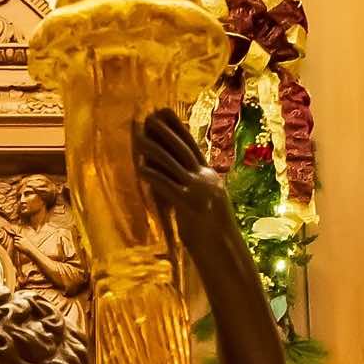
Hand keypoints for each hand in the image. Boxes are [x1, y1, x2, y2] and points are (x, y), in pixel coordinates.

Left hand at [137, 107, 230, 236]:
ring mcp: (198, 191)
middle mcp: (205, 179)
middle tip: (149, 115)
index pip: (192, 146)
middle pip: (182, 149)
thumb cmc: (213, 231)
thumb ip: (196, 186)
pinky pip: (167, 185)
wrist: (224, 251)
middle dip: (164, 131)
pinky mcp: (188, 205)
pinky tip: (140, 167)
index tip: (166, 112)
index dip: (178, 128)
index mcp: (210, 177)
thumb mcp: (208, 202)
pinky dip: (152, 175)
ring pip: (172, 164)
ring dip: (153, 149)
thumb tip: (180, 175)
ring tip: (138, 137)